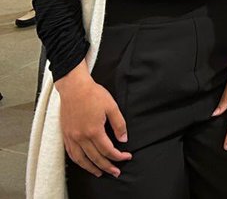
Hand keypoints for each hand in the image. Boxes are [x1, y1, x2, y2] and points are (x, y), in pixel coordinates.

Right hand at [55, 62, 131, 177]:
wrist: (74, 88)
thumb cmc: (93, 94)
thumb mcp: (111, 106)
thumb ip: (119, 124)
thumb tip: (123, 139)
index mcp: (94, 130)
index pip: (108, 150)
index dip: (118, 156)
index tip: (127, 157)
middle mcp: (81, 137)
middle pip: (95, 158)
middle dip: (107, 166)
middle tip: (116, 172)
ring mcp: (71, 137)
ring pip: (81, 159)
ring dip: (91, 168)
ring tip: (100, 173)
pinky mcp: (65, 135)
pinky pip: (71, 154)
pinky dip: (78, 161)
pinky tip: (84, 163)